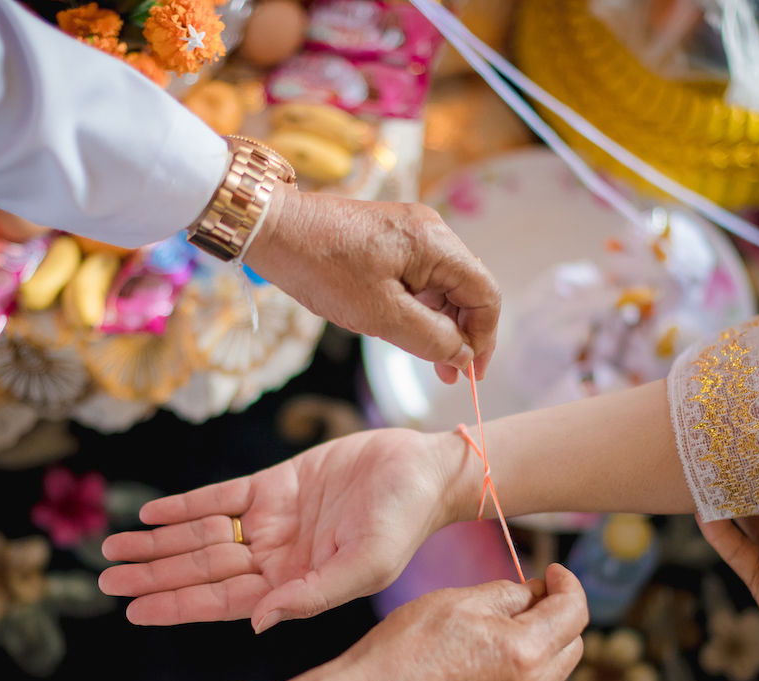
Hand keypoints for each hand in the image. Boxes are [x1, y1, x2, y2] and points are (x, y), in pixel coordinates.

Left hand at [100, 429, 459, 630]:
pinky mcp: (275, 483)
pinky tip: (152, 512)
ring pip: (202, 535)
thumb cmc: (405, 521)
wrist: (424, 468)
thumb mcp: (365, 563)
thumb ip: (313, 594)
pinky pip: (220, 496)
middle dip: (153, 575)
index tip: (133, 611)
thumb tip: (257, 622)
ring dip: (159, 542)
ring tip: (113, 546)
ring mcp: (273, 520)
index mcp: (294, 584)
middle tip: (105, 580)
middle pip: (202, 570)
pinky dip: (185, 505)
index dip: (176, 605)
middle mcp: (277, 557)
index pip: (223, 602)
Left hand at [244, 185, 499, 383]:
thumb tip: (463, 354)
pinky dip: (424, 308)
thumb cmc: (321, 268)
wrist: (273, 229)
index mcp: (435, 243)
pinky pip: (423, 278)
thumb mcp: (378, 314)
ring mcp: (412, 233)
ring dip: (444, 324)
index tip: (471, 373)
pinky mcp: (392, 239)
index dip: (484, 337)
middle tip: (452, 374)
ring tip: (435, 361)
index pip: (485, 293)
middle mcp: (431, 231)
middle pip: (469, 288)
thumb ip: (429, 337)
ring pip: (446, 286)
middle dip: (466, 334)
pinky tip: (413, 333)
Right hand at [275, 564, 588, 680]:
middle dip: (559, 613)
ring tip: (502, 620)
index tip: (552, 570)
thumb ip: (507, 594)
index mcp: (526, 652)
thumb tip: (531, 594)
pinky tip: (486, 650)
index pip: (574, 612)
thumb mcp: (458, 602)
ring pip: (551, 669)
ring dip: (542, 640)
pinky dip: (522, 664)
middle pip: (571, 644)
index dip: (568, 584)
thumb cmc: (405, 649)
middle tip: (530, 592)